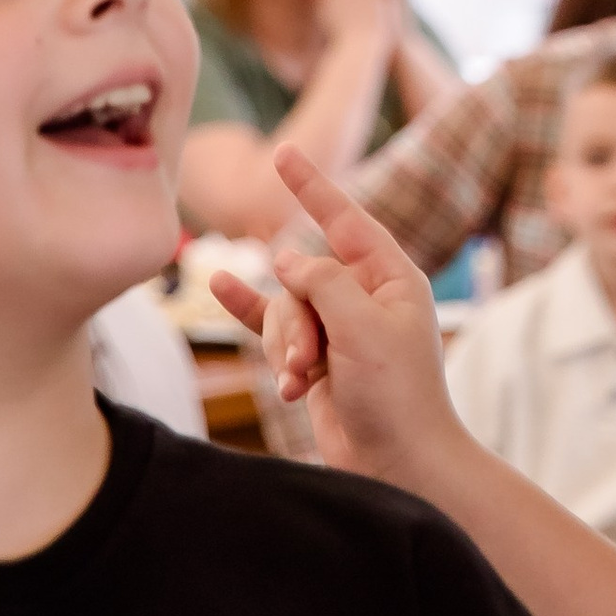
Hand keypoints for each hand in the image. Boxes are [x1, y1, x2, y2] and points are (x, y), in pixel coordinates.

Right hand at [211, 145, 461, 488]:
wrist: (397, 464)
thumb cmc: (397, 396)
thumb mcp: (364, 329)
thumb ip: (323, 283)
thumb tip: (286, 258)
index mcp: (391, 278)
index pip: (345, 218)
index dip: (312, 186)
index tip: (283, 151)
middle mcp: (364, 297)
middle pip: (301, 277)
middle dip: (294, 320)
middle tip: (311, 362)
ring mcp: (337, 328)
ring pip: (283, 311)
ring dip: (285, 348)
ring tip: (301, 384)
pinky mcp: (313, 358)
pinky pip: (272, 326)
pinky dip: (249, 313)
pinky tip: (218, 285)